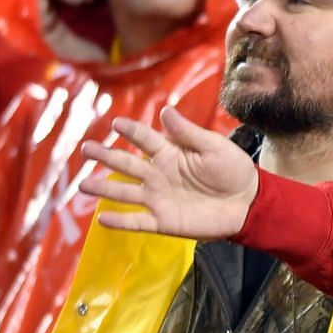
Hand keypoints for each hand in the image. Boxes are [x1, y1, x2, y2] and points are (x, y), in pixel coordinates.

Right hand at [81, 106, 259, 238]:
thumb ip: (188, 133)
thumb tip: (165, 110)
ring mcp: (158, 198)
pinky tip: (102, 219)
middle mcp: (158, 174)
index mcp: (170, 153)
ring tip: (83, 184)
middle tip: (86, 149)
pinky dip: (121, 221)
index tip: (116, 124)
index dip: (131, 131)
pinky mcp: (164, 221)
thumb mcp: (214, 147)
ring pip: (125, 192)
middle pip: (126, 163)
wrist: (249, 204)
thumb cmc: (234, 171)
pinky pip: (138, 221)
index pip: (144, 139)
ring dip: (104, 188)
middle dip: (106, 156)